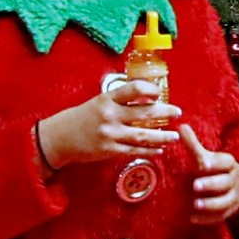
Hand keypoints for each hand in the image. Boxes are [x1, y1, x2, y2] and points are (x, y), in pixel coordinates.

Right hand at [37, 79, 186, 168]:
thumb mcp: (98, 102)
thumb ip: (119, 100)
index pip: (133, 89)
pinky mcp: (109, 150)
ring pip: (143, 135)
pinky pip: (134, 150)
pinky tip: (159, 149)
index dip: (150, 89)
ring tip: (174, 137)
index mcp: (107, 99)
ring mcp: (110, 134)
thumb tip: (145, 98)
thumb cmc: (82, 117)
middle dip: (165, 112)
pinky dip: (149, 150)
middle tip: (177, 112)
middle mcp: (110, 115)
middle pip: (144, 113)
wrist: (60, 137)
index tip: (159, 93)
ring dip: (162, 137)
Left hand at [182, 137, 238, 218]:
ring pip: (225, 201)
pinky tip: (193, 218)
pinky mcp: (229, 211)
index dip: (215, 163)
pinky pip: (221, 217)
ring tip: (195, 204)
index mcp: (228, 164)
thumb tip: (180, 125)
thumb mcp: (208, 156)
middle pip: (225, 182)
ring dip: (211, 204)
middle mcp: (233, 180)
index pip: (225, 162)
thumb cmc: (217, 168)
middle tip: (195, 185)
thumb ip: (194, 144)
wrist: (238, 185)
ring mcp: (233, 197)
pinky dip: (208, 219)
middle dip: (211, 184)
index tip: (202, 163)